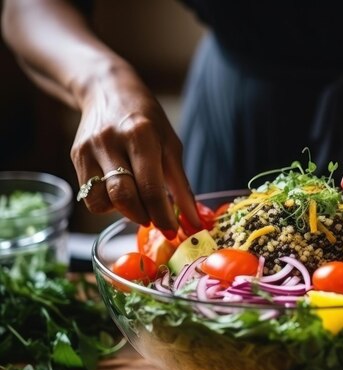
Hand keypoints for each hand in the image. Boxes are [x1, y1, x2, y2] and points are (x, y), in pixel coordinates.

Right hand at [71, 66, 198, 236]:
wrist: (108, 90)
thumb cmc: (147, 120)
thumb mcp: (171, 145)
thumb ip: (181, 185)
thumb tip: (193, 219)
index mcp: (140, 135)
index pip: (150, 187)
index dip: (162, 215)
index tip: (172, 231)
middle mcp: (111, 142)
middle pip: (123, 197)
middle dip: (143, 216)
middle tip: (156, 218)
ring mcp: (89, 149)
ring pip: (101, 200)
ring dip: (123, 211)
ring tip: (138, 202)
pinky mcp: (76, 156)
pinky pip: (89, 195)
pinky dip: (108, 203)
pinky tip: (121, 191)